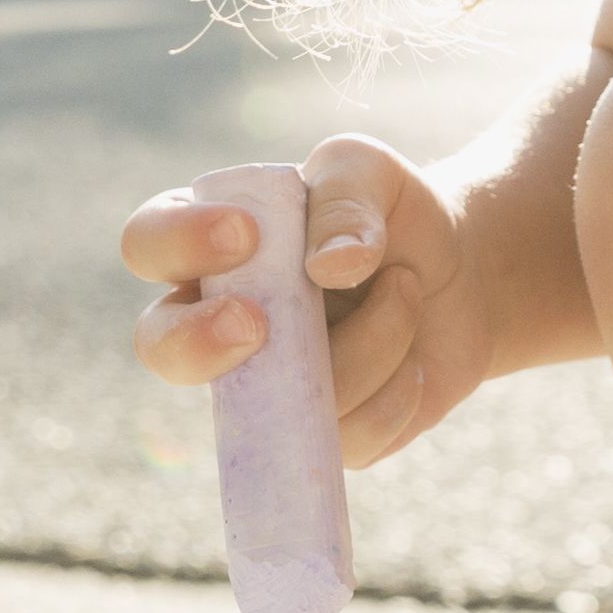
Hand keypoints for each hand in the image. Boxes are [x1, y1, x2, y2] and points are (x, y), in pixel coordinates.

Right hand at [119, 135, 494, 467]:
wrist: (463, 278)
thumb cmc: (392, 213)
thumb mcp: (372, 174)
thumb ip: (346, 196)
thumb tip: (329, 265)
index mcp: (208, 242)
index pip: (149, 241)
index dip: (178, 242)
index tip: (242, 235)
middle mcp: (218, 317)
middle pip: (158, 346)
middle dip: (196, 343)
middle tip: (256, 324)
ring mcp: (263, 386)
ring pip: (280, 396)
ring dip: (368, 340)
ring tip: (406, 290)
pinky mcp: (316, 435)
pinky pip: (344, 437)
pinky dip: (396, 393)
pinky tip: (416, 362)